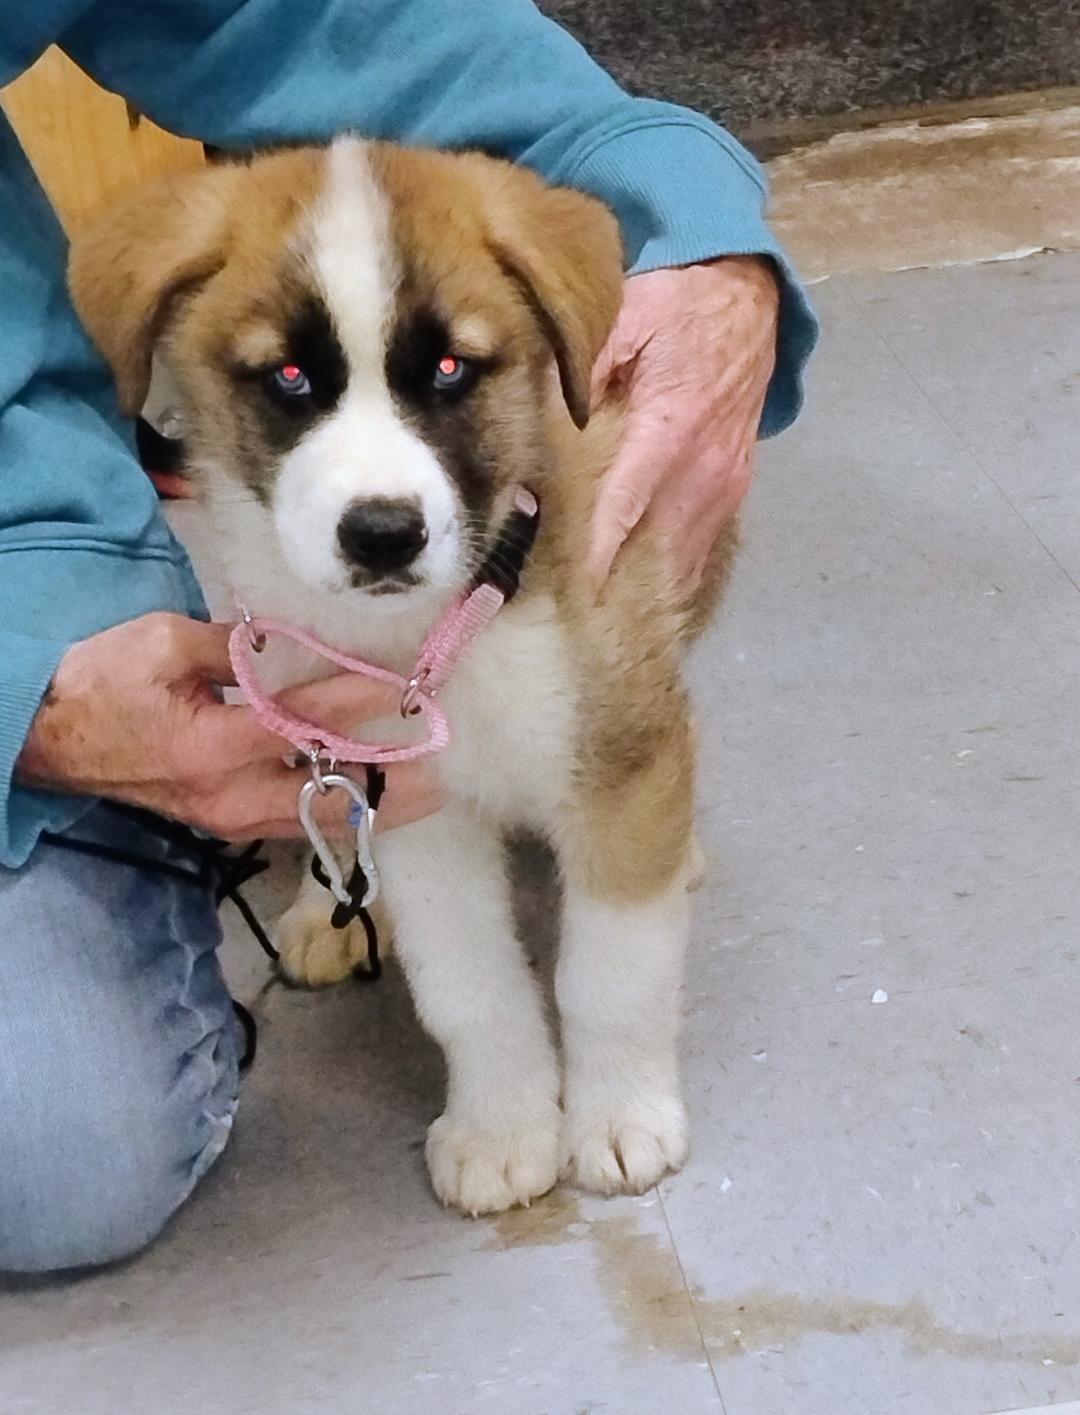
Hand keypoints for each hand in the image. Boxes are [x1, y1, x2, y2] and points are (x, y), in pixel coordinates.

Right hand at [16, 613, 442, 839]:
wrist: (45, 738)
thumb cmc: (99, 684)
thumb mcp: (161, 644)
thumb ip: (232, 645)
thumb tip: (290, 640)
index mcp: (213, 747)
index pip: (306, 724)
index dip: (361, 703)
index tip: (407, 687)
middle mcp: (228, 795)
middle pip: (327, 795)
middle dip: (390, 781)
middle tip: (444, 766)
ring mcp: (226, 818)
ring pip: (316, 820)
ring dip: (375, 806)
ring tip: (428, 793)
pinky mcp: (223, 823)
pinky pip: (292, 824)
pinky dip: (336, 814)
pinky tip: (372, 804)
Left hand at [588, 256, 778, 589]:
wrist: (748, 295)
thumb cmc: (677, 302)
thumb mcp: (623, 319)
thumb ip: (583, 369)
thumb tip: (539, 419)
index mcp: (668, 432)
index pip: (620, 512)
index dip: (591, 558)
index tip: (561, 597)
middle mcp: (701, 470)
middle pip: (649, 550)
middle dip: (608, 584)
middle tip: (562, 617)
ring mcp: (723, 484)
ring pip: (679, 558)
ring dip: (641, 586)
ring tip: (598, 618)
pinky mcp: (733, 488)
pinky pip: (700, 546)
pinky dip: (670, 571)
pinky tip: (641, 590)